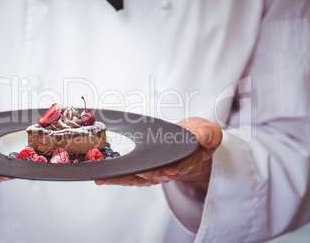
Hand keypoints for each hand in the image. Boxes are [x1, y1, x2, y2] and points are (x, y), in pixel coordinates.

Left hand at [95, 117, 222, 193]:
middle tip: (126, 170)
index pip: (179, 164)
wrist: (187, 145)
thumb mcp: (209, 132)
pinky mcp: (141, 171)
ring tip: (103, 175)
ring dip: (120, 176)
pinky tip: (100, 176)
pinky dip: (114, 176)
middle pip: (153, 173)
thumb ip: (209, 134)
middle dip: (140, 171)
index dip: (173, 166)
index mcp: (187, 159)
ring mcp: (153, 172)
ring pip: (137, 176)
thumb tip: (204, 136)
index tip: (168, 168)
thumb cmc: (196, 137)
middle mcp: (167, 170)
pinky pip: (128, 175)